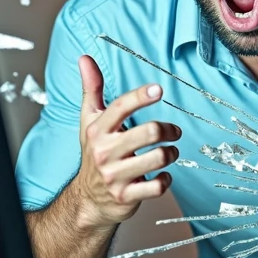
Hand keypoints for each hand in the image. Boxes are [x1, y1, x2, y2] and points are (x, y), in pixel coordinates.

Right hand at [75, 55, 180, 231]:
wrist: (87, 199)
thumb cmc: (94, 154)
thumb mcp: (90, 121)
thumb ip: (91, 89)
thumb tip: (84, 58)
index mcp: (98, 131)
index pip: (120, 108)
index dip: (140, 96)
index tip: (158, 89)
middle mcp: (105, 152)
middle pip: (148, 133)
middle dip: (168, 130)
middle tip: (173, 132)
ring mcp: (115, 176)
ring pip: (157, 158)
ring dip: (171, 153)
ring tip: (170, 152)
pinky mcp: (126, 196)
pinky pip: (156, 186)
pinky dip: (166, 179)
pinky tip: (162, 175)